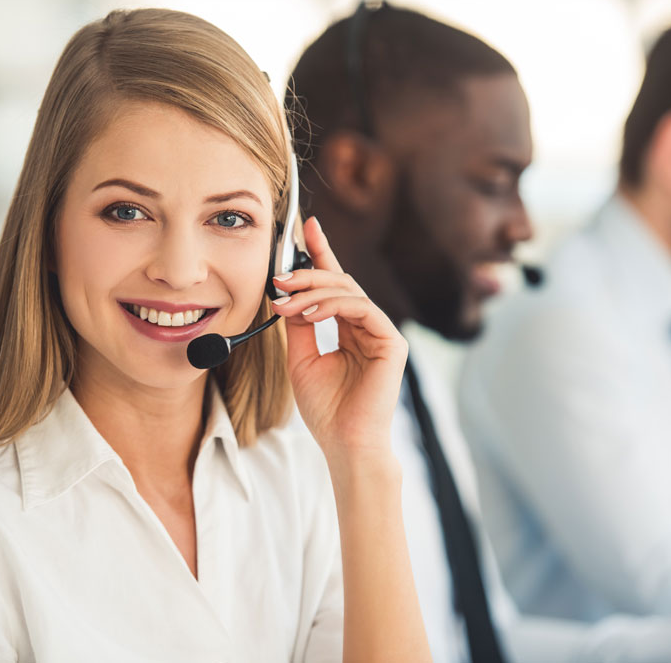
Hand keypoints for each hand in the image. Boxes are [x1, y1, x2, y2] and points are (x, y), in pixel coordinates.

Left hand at [270, 217, 407, 468]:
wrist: (345, 443)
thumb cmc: (326, 409)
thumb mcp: (302, 358)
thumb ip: (299, 324)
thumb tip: (288, 293)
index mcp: (350, 330)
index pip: (335, 285)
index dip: (322, 254)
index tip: (306, 227)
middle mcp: (368, 327)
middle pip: (341, 282)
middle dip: (308, 272)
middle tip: (279, 277)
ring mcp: (382, 333)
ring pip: (350, 291)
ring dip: (313, 291)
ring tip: (285, 300)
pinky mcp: (391, 341)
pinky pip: (362, 309)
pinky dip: (332, 306)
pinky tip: (309, 314)